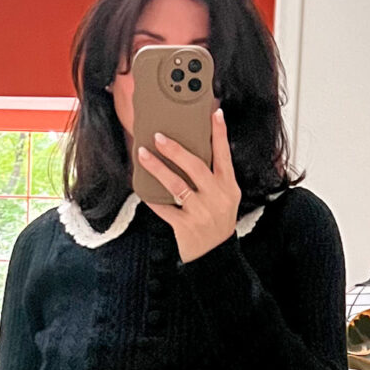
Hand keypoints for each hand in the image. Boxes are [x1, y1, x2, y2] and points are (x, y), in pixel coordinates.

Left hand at [137, 107, 239, 263]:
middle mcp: (217, 198)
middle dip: (176, 150)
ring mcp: (201, 213)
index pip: (224, 155)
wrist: (215, 257)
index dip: (220, 134)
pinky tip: (140, 186)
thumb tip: (192, 148)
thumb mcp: (224, 197)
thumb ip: (214, 176)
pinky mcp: (186, 227)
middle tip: (158, 136)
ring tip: (143, 155)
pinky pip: (165, 208)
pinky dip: (152, 197)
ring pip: (177, 185)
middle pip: (196, 167)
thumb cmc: (216, 221)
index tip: (215, 113)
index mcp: (229, 187)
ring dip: (157, 168)